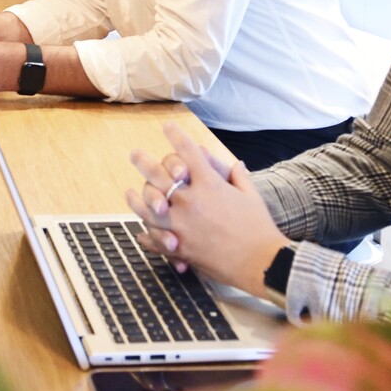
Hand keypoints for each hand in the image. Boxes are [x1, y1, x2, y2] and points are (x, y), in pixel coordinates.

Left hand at [126, 122, 287, 294]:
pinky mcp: (181, 248)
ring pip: (148, 209)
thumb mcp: (251, 196)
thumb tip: (237, 165)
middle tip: (134, 154)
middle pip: (159, 176)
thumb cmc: (259, 227)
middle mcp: (191, 201)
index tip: (167, 127)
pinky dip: (147, 235)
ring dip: (137, 199)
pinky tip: (141, 231)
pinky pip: (156, 239)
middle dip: (144, 162)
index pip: (188, 152)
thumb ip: (239, 178)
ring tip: (129, 193)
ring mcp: (182, 225)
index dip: (176, 136)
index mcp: (209, 184)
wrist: (262, 263)